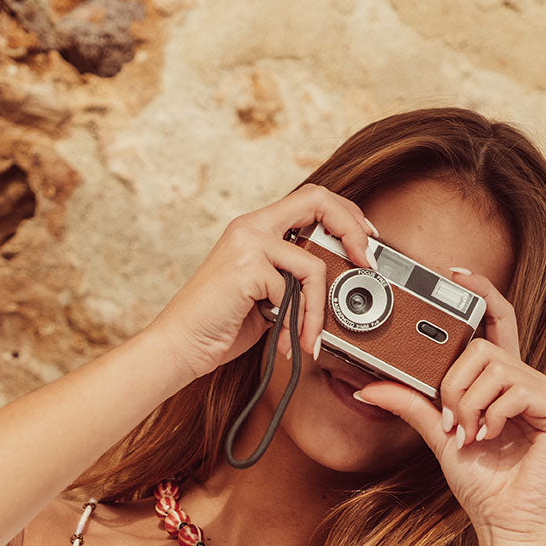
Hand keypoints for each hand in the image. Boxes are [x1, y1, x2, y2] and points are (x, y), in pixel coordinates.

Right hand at [147, 185, 376, 381]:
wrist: (179, 346)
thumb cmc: (219, 326)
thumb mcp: (265, 297)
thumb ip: (291, 281)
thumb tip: (333, 287)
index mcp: (255, 228)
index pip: (310, 199)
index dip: (345, 214)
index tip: (364, 242)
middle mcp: (251, 227)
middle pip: (318, 201)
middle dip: (352, 230)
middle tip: (367, 263)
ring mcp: (248, 244)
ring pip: (312, 265)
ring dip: (318, 310)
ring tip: (308, 339)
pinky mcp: (246, 267)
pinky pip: (290, 292)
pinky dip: (293, 323)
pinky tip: (282, 342)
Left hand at [352, 271, 545, 545]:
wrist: (507, 523)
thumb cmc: (481, 483)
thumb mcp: (439, 436)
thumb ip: (411, 406)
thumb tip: (368, 388)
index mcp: (503, 382)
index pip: (497, 324)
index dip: (481, 293)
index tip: (457, 273)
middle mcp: (529, 381)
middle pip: (483, 348)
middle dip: (455, 385)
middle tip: (454, 422)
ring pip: (495, 367)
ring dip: (469, 405)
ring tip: (471, 435)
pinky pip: (515, 390)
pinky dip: (492, 415)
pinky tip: (491, 438)